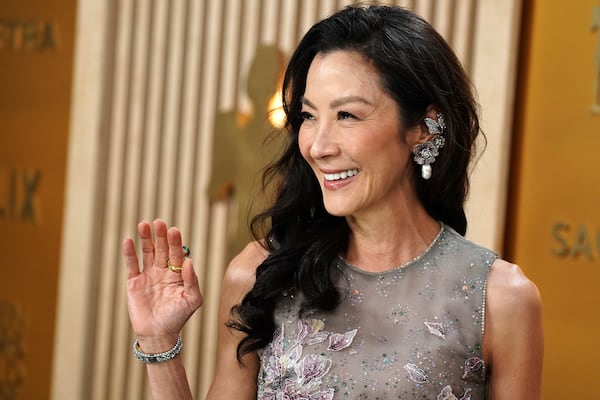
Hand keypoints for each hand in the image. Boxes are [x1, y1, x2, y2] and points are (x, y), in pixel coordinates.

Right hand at [123, 219, 202, 338]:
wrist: (158, 335)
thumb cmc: (178, 318)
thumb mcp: (192, 300)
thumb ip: (192, 281)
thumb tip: (189, 262)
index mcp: (178, 273)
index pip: (177, 254)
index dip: (175, 242)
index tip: (173, 230)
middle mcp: (163, 271)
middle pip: (162, 249)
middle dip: (161, 236)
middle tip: (159, 222)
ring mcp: (148, 275)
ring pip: (146, 252)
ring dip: (145, 239)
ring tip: (144, 224)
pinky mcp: (134, 282)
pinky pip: (131, 265)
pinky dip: (129, 253)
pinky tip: (128, 240)